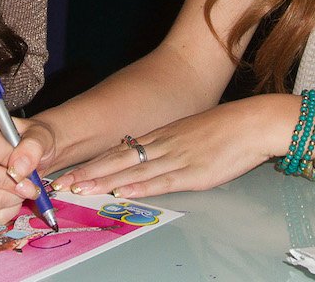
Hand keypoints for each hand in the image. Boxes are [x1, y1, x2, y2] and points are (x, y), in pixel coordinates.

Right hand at [0, 112, 57, 224]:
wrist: (38, 156)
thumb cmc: (33, 141)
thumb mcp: (40, 135)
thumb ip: (32, 146)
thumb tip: (19, 167)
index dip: (6, 155)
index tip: (22, 162)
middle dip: (5, 181)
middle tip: (28, 182)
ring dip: (15, 196)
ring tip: (27, 185)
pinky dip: (13, 208)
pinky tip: (17, 194)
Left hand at [53, 96, 293, 200]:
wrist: (252, 123)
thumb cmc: (226, 128)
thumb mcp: (190, 131)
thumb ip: (170, 144)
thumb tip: (150, 155)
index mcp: (161, 135)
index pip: (119, 151)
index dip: (94, 163)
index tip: (72, 171)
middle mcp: (163, 145)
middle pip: (118, 160)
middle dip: (88, 172)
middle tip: (62, 183)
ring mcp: (176, 158)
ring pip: (133, 171)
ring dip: (105, 181)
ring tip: (80, 188)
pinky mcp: (193, 172)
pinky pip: (161, 181)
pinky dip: (140, 186)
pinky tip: (123, 191)